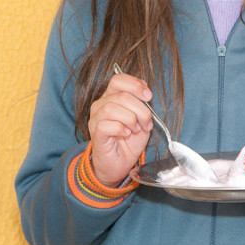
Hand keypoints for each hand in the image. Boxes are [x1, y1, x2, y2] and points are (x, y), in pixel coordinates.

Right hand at [87, 72, 153, 186]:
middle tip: (146, 123)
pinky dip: (120, 129)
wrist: (120, 165)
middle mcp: (100, 105)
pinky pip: (106, 124)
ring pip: (112, 108)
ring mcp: (96, 119)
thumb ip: (142, 104)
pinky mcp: (95, 133)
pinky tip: (125, 134)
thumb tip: (145, 90)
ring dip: (130, 119)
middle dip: (140, 109)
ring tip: (135, 129)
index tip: (148, 96)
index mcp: (111, 97)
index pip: (118, 80)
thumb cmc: (129, 141)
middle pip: (121, 95)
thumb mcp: (141, 119)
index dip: (135, 85)